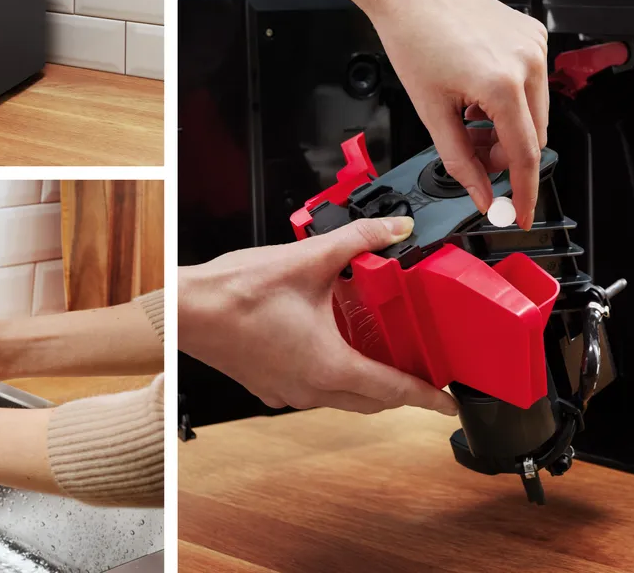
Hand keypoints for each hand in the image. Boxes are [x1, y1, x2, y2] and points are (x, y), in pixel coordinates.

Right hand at [179, 216, 458, 416]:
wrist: (186, 310)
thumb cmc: (236, 294)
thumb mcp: (309, 259)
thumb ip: (360, 241)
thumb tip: (394, 230)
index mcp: (330, 366)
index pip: (395, 391)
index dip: (428, 397)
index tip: (448, 403)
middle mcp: (311, 388)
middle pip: (372, 402)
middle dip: (401, 391)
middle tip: (421, 373)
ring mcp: (287, 392)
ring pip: (341, 399)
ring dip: (365, 384)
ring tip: (380, 356)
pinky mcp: (268, 386)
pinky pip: (312, 390)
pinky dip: (332, 377)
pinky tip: (329, 347)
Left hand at [340, 0, 547, 227]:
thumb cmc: (412, 37)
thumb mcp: (430, 111)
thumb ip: (459, 160)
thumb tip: (481, 193)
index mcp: (502, 83)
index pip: (525, 155)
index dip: (523, 192)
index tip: (520, 214)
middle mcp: (527, 61)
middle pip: (533, 136)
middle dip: (504, 156)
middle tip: (474, 160)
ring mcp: (533, 44)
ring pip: (534, 112)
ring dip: (505, 128)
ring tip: (466, 118)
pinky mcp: (532, 33)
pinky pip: (531, 83)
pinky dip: (508, 99)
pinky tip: (476, 91)